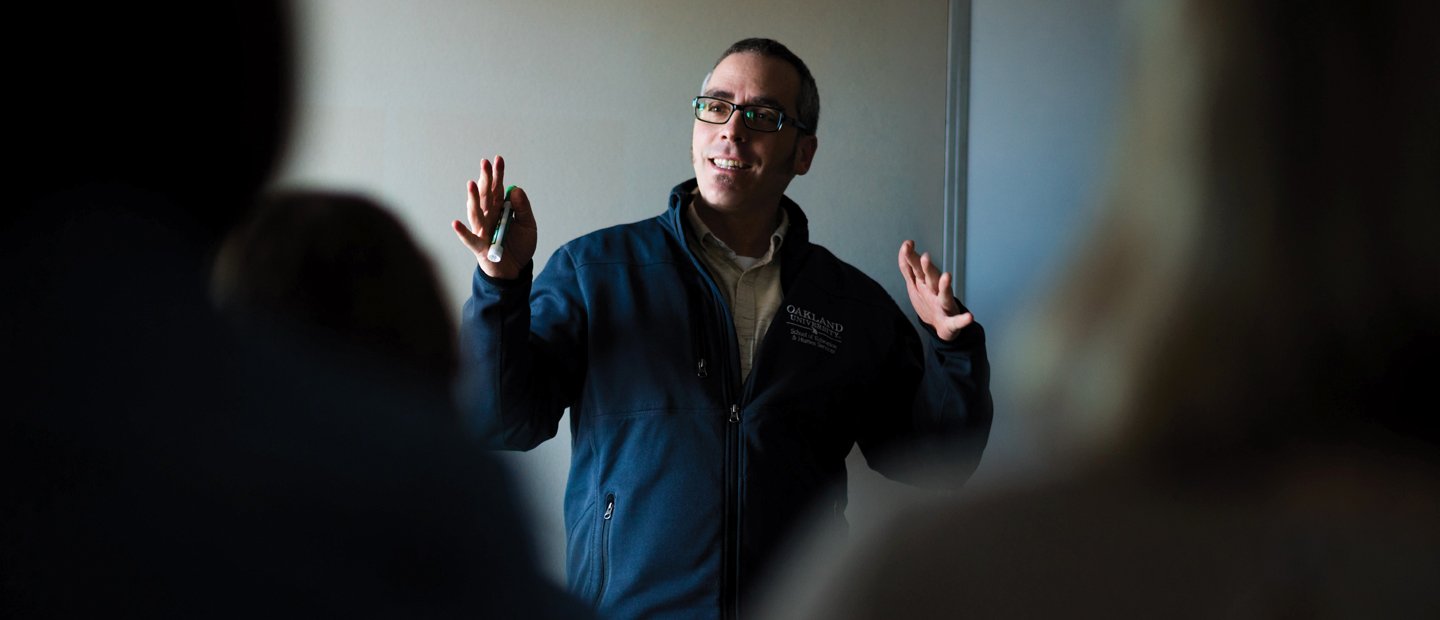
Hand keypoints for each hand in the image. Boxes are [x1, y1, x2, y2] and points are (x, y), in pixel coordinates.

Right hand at [451, 156, 536, 279]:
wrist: (515, 270)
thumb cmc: (518, 246)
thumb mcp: (528, 225)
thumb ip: (522, 208)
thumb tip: (515, 189)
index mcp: (499, 209)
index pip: (497, 189)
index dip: (497, 174)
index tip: (498, 159)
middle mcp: (488, 217)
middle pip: (485, 196)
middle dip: (485, 179)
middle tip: (485, 163)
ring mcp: (482, 231)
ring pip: (476, 213)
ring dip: (473, 199)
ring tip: (472, 184)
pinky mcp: (479, 247)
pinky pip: (470, 239)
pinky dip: (462, 232)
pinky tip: (454, 223)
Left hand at [898, 240, 973, 340]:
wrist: (942, 326)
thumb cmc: (930, 301)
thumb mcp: (916, 283)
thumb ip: (909, 267)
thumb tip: (905, 247)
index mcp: (926, 284)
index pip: (917, 268)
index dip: (911, 257)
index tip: (907, 244)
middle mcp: (936, 292)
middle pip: (931, 278)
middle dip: (928, 268)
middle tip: (925, 256)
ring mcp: (944, 306)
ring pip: (945, 295)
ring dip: (945, 286)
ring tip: (947, 277)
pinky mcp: (951, 322)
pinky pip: (957, 321)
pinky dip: (963, 319)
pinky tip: (969, 317)